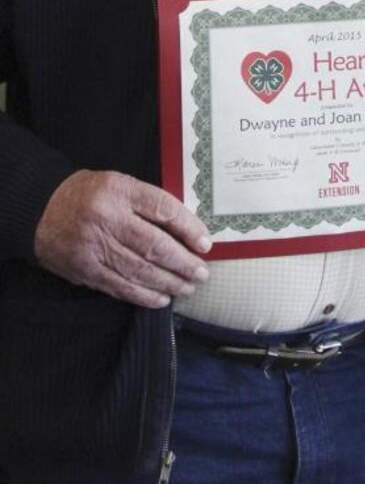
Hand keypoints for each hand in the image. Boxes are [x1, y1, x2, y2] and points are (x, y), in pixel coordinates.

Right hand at [34, 170, 211, 308]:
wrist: (40, 208)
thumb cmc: (90, 195)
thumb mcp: (119, 184)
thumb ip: (148, 202)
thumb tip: (185, 229)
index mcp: (119, 191)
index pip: (162, 208)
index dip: (188, 227)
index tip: (205, 243)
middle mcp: (107, 218)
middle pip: (153, 244)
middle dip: (182, 262)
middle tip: (201, 273)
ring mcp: (94, 247)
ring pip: (139, 270)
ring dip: (168, 282)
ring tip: (188, 287)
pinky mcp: (85, 270)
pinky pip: (119, 286)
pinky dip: (143, 295)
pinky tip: (161, 299)